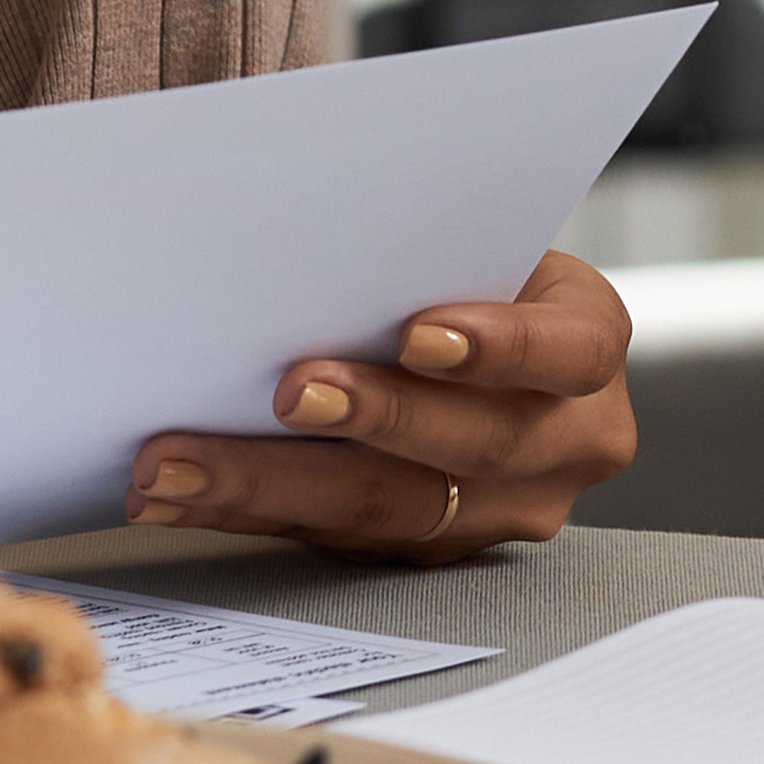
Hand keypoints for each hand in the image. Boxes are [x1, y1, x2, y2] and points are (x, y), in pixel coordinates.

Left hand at [121, 251, 636, 561]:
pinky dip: (244, 508)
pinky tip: (176, 491)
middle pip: (473, 445)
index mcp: (588, 354)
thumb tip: (312, 217)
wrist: (477, 334)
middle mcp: (564, 444)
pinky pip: (329, 536)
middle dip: (373, 420)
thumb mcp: (476, 242)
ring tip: (181, 462)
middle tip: (289, 392)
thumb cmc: (461, 268)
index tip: (418, 332)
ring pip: (386, 509)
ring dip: (270, 483)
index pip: (565, 354)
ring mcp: (496, 510)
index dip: (500, 347)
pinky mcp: (423, 547)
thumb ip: (426, 246)